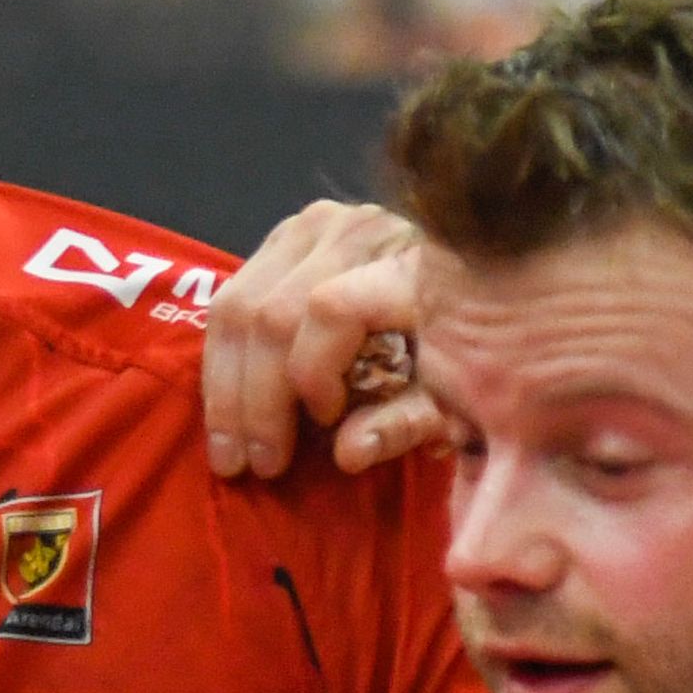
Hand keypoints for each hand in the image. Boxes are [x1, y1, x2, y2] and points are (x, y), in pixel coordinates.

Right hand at [203, 200, 442, 480]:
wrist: (471, 284)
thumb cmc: (458, 351)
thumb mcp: (448, 396)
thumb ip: (404, 423)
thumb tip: (346, 453)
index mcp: (405, 263)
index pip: (330, 309)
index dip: (314, 374)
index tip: (326, 422)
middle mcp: (354, 231)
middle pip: (271, 313)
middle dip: (255, 402)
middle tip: (256, 466)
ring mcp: (313, 226)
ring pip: (238, 306)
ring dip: (225, 390)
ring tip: (232, 452)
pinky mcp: (285, 236)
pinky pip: (230, 298)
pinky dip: (222, 362)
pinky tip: (228, 410)